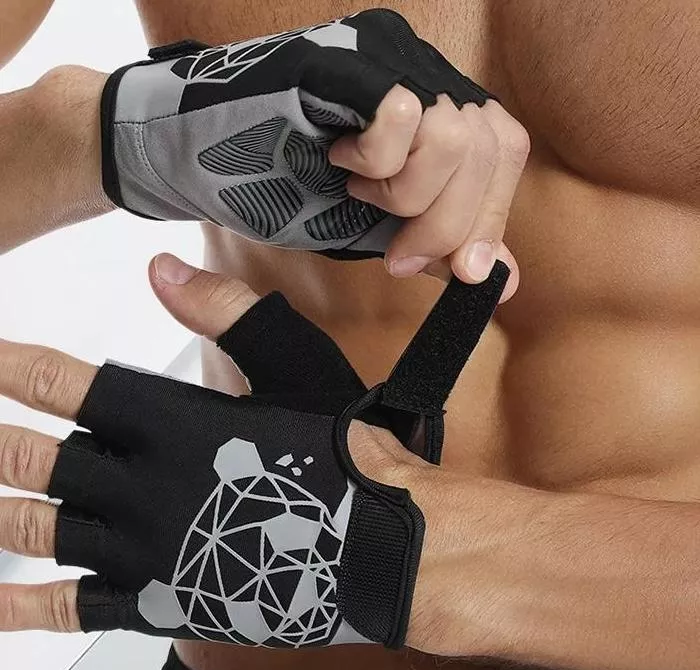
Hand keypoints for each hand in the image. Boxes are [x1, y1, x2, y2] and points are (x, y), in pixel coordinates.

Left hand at [0, 255, 435, 649]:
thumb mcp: (297, 363)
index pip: (66, 385)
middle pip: (33, 459)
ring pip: (36, 529)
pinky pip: (71, 607)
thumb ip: (226, 311)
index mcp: (172, 422)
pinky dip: (20, 606)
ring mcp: (144, 551)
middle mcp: (143, 486)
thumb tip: (160, 268)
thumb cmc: (344, 450)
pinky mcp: (159, 601)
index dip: (11, 366)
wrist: (379, 543)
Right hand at [102, 9, 523, 298]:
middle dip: (449, 223)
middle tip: (397, 257)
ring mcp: (385, 55)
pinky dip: (378, 163)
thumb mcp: (379, 227)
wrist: (200, 155)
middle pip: (490, 145)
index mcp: (434, 105)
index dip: (489, 216)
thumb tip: (503, 278)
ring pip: (455, 134)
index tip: (461, 271)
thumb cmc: (285, 187)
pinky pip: (400, 115)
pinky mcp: (345, 58)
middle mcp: (420, 67)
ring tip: (358, 191)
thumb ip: (439, 241)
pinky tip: (341, 161)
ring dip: (408, 195)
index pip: (503, 151)